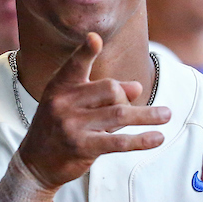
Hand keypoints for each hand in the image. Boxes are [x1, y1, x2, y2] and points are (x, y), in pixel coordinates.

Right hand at [17, 33, 169, 188]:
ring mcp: (72, 125)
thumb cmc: (60, 127)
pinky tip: (158, 138)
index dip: (85, 52)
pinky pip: (119, 142)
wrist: (35, 162)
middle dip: (127, 97)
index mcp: (60, 86)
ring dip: (147, 115)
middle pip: (110, 89)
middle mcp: (63, 103)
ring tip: (166, 114)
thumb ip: (104, 94)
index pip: (74, 65)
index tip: (94, 39)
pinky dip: (142, 140)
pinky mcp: (82, 147)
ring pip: (119, 114)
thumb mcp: (75, 105)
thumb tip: (137, 86)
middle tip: (131, 108)